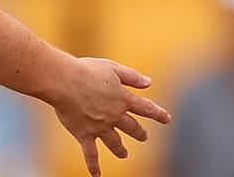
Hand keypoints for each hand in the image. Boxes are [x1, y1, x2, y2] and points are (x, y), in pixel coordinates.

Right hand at [49, 57, 170, 176]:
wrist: (65, 82)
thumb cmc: (88, 71)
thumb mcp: (115, 68)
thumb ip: (132, 77)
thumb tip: (149, 82)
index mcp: (123, 99)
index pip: (146, 108)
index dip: (158, 114)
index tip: (167, 119)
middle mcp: (114, 115)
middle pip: (132, 127)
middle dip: (139, 133)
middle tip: (144, 137)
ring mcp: (100, 127)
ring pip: (114, 142)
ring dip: (120, 149)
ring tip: (124, 154)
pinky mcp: (84, 134)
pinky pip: (91, 154)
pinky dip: (94, 166)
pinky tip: (97, 175)